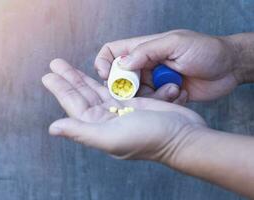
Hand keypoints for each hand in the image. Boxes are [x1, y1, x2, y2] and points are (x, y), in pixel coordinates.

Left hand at [42, 59, 205, 161]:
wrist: (182, 136)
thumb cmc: (149, 138)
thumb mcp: (111, 136)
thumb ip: (81, 131)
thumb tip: (53, 128)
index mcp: (97, 127)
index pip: (74, 105)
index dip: (61, 89)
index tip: (48, 75)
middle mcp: (106, 119)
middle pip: (82, 94)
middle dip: (68, 79)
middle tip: (55, 63)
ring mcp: (120, 109)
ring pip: (95, 89)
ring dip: (81, 77)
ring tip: (66, 65)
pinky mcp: (133, 102)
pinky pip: (112, 87)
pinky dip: (103, 79)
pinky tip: (94, 73)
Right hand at [95, 29, 238, 100]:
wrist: (229, 68)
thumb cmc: (205, 50)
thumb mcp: (176, 43)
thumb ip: (147, 51)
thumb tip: (122, 63)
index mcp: (143, 49)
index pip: (111, 53)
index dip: (104, 64)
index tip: (108, 77)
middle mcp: (145, 66)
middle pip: (121, 79)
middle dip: (130, 89)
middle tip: (148, 88)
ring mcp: (154, 81)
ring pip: (138, 96)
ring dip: (155, 96)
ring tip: (174, 88)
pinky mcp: (164, 95)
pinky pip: (155, 104)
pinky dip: (167, 101)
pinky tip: (182, 93)